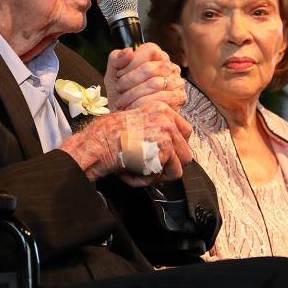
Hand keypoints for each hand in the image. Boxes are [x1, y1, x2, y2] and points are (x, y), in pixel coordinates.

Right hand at [58, 101, 192, 185]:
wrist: (101, 142)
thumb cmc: (111, 137)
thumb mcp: (138, 124)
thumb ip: (156, 133)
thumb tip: (171, 154)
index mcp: (161, 110)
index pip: (185, 131)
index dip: (176, 147)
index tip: (165, 154)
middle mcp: (168, 119)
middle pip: (186, 149)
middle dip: (171, 162)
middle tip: (153, 165)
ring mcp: (168, 134)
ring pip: (182, 163)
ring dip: (165, 171)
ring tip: (146, 168)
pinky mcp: (166, 150)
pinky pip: (171, 173)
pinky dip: (157, 177)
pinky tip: (141, 170)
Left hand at [104, 44, 185, 110]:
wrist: (128, 119)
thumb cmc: (121, 95)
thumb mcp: (113, 75)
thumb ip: (116, 59)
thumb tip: (129, 51)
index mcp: (157, 56)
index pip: (149, 50)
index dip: (131, 62)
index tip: (118, 75)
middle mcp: (171, 67)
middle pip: (150, 68)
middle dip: (129, 80)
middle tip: (119, 90)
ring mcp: (177, 82)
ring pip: (154, 84)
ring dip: (133, 94)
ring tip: (122, 101)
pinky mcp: (179, 99)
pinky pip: (160, 99)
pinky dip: (142, 104)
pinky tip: (132, 108)